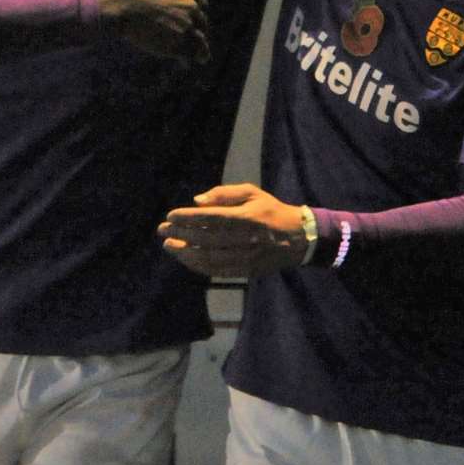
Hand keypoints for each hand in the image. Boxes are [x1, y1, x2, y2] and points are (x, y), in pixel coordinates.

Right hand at [95, 0, 208, 62]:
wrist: (122, 4)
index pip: (201, 4)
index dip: (198, 14)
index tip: (196, 22)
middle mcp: (191, 8)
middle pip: (202, 23)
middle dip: (200, 31)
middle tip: (197, 40)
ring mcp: (186, 27)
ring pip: (200, 41)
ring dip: (201, 50)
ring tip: (201, 57)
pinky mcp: (178, 43)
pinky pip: (187, 54)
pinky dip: (186, 59)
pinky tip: (183, 63)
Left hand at [158, 183, 305, 277]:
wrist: (300, 238)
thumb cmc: (271, 210)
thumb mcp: (252, 193)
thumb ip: (224, 194)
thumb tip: (197, 201)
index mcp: (248, 217)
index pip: (212, 218)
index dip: (189, 218)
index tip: (171, 215)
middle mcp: (247, 239)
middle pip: (207, 239)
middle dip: (181, 235)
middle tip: (162, 231)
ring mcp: (247, 258)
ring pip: (210, 258)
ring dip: (186, 253)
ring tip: (170, 246)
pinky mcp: (247, 271)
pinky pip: (217, 271)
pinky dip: (198, 266)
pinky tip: (186, 258)